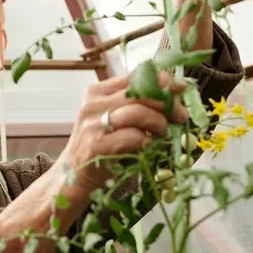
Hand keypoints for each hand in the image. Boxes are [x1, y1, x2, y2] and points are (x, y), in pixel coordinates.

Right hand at [62, 70, 188, 191]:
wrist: (72, 176)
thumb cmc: (100, 147)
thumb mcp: (112, 119)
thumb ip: (134, 105)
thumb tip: (173, 95)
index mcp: (98, 92)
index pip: (135, 76)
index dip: (162, 80)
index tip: (180, 88)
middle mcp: (93, 104)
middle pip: (139, 92)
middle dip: (167, 103)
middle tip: (180, 115)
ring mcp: (93, 124)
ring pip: (137, 112)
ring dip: (158, 122)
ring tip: (162, 132)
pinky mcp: (97, 145)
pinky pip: (133, 137)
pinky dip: (147, 140)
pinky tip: (148, 145)